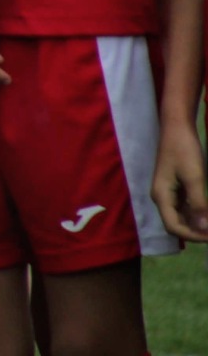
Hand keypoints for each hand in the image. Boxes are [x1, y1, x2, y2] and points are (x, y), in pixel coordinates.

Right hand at [153, 114, 207, 241]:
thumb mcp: (194, 178)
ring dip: (197, 225)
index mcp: (161, 196)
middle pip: (176, 225)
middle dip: (196, 233)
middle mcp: (161, 198)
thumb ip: (198, 204)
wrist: (177, 128)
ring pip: (181, 218)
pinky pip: (184, 208)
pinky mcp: (175, 188)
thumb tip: (203, 229)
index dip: (193, 236)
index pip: (173, 226)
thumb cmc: (184, 150)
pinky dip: (197, 214)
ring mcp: (168, 193)